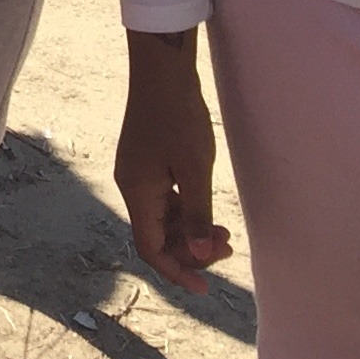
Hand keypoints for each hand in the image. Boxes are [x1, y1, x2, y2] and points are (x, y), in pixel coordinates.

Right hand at [117, 30, 235, 291]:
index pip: (150, 248)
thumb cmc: (178, 116)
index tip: (206, 289)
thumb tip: (199, 257)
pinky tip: (206, 211)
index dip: (177, 271)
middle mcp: (132, 185)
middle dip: (190, 250)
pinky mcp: (147, 161)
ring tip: (224, 233)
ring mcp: (138, 172)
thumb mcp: (194, 169)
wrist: (162, 70)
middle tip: (227, 247)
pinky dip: (185, 212)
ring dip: (189, 232)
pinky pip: (164, 199)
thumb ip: (196, 215)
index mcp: (138, 191)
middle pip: (156, 235)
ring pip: (162, 218)